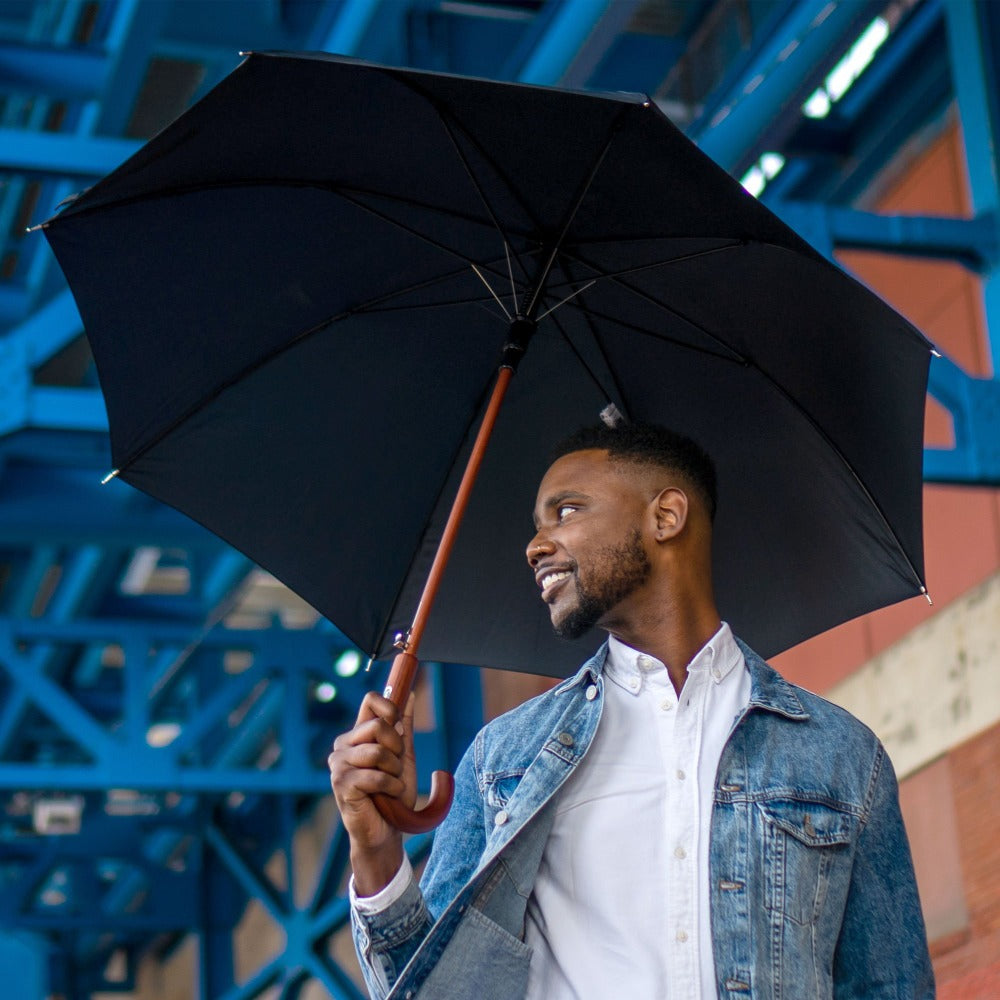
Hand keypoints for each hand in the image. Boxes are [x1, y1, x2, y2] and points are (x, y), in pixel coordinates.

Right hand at [329, 690, 416, 894]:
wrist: (387, 830)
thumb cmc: (394, 793)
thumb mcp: (403, 755)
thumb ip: (404, 727)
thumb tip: (411, 695)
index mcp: (358, 734)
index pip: (370, 700)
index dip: (390, 707)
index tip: (399, 726)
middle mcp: (344, 745)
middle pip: (378, 725)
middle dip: (397, 748)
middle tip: (395, 768)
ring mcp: (338, 764)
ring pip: (378, 751)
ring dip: (394, 771)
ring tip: (391, 784)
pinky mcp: (340, 784)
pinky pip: (375, 776)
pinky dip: (391, 786)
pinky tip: (388, 795)